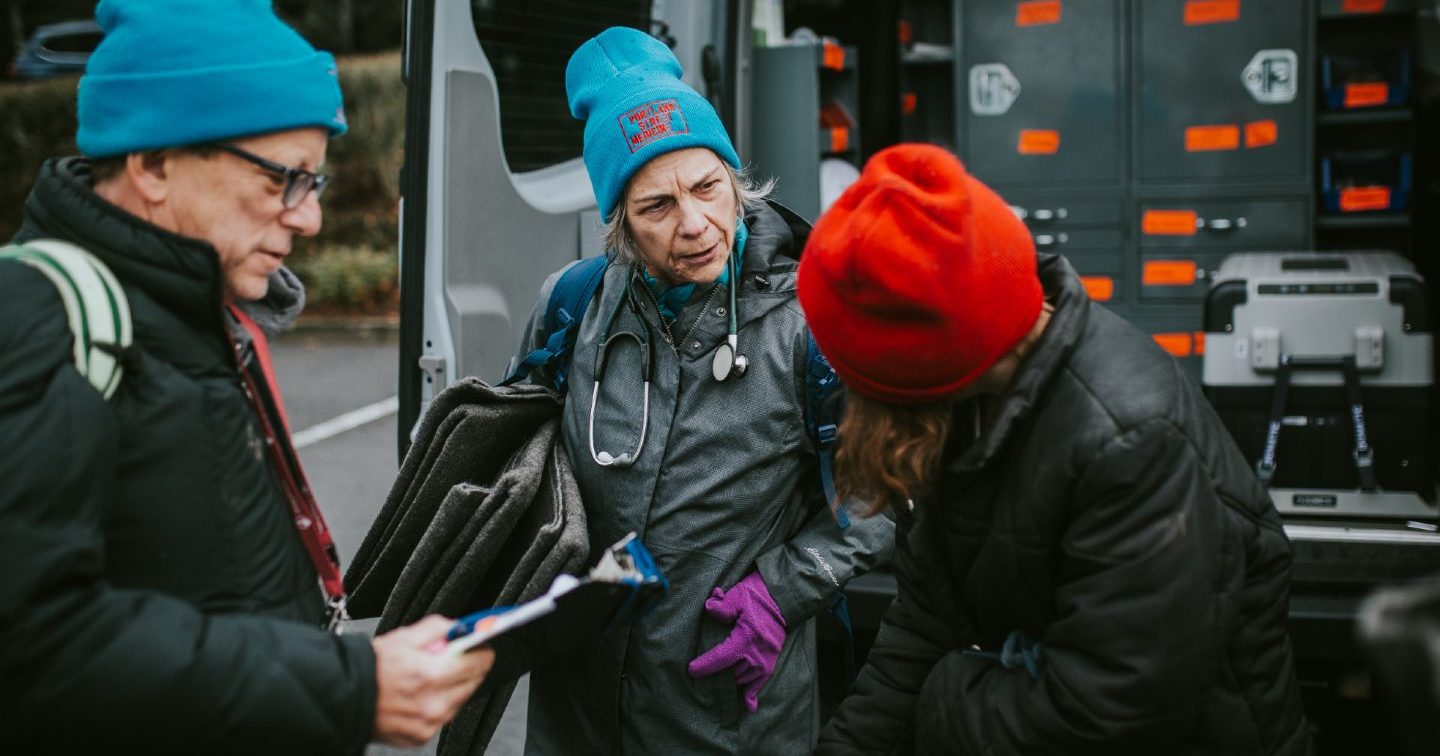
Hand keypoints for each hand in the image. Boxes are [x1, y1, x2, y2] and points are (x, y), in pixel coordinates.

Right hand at [371, 615, 493, 746]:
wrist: (344, 697)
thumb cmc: (370, 668)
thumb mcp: (404, 637)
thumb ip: (438, 629)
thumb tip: (460, 627)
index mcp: (429, 675)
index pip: (478, 663)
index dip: (482, 651)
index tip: (482, 645)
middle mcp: (432, 704)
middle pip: (473, 683)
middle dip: (469, 668)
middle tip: (457, 658)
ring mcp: (428, 724)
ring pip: (460, 700)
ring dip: (454, 686)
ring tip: (432, 676)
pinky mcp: (421, 736)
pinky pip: (444, 717)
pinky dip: (439, 704)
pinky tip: (422, 694)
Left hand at [687, 571, 786, 712]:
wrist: (782, 599)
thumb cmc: (757, 596)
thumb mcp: (737, 595)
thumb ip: (722, 606)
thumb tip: (709, 609)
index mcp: (746, 638)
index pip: (721, 658)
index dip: (704, 666)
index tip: (691, 670)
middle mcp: (757, 654)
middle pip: (730, 673)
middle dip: (715, 676)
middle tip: (700, 676)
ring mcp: (765, 660)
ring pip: (741, 680)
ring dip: (729, 681)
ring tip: (716, 683)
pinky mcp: (771, 663)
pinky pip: (760, 684)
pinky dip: (752, 695)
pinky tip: (748, 706)